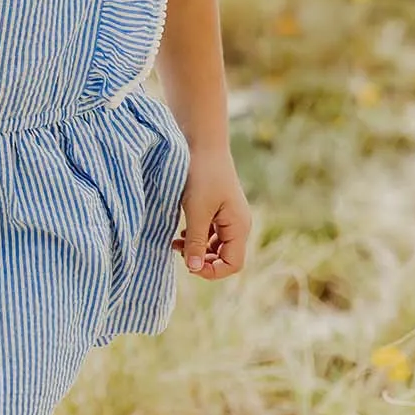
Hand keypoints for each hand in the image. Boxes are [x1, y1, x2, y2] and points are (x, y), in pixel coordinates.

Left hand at [174, 148, 253, 277]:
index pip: (233, 264)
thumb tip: (194, 268)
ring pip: (216, 247)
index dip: (212, 271)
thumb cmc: (202, 174)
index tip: (188, 264)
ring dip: (197, 249)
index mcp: (239, 226)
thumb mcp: (196, 211)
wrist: (202, 142)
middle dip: (202, 260)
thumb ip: (195, 241)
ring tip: (175, 242)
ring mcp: (229, 217)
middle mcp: (238, 224)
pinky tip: (180, 232)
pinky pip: (210, 233)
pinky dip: (196, 237)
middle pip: (225, 258)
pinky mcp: (218, 209)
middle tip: (178, 251)